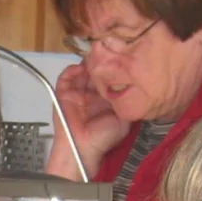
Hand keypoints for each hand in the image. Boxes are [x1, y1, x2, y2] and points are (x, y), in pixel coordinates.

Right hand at [50, 63, 130, 178]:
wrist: (84, 148)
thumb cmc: (103, 138)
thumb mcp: (125, 118)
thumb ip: (129, 102)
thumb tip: (137, 86)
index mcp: (105, 98)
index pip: (108, 76)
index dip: (113, 67)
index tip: (119, 57)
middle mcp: (91, 93)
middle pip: (94, 71)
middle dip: (100, 61)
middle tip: (106, 52)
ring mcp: (77, 92)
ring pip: (81, 71)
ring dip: (87, 63)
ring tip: (94, 58)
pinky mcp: (64, 94)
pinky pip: (65, 77)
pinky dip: (72, 70)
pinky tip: (80, 68)